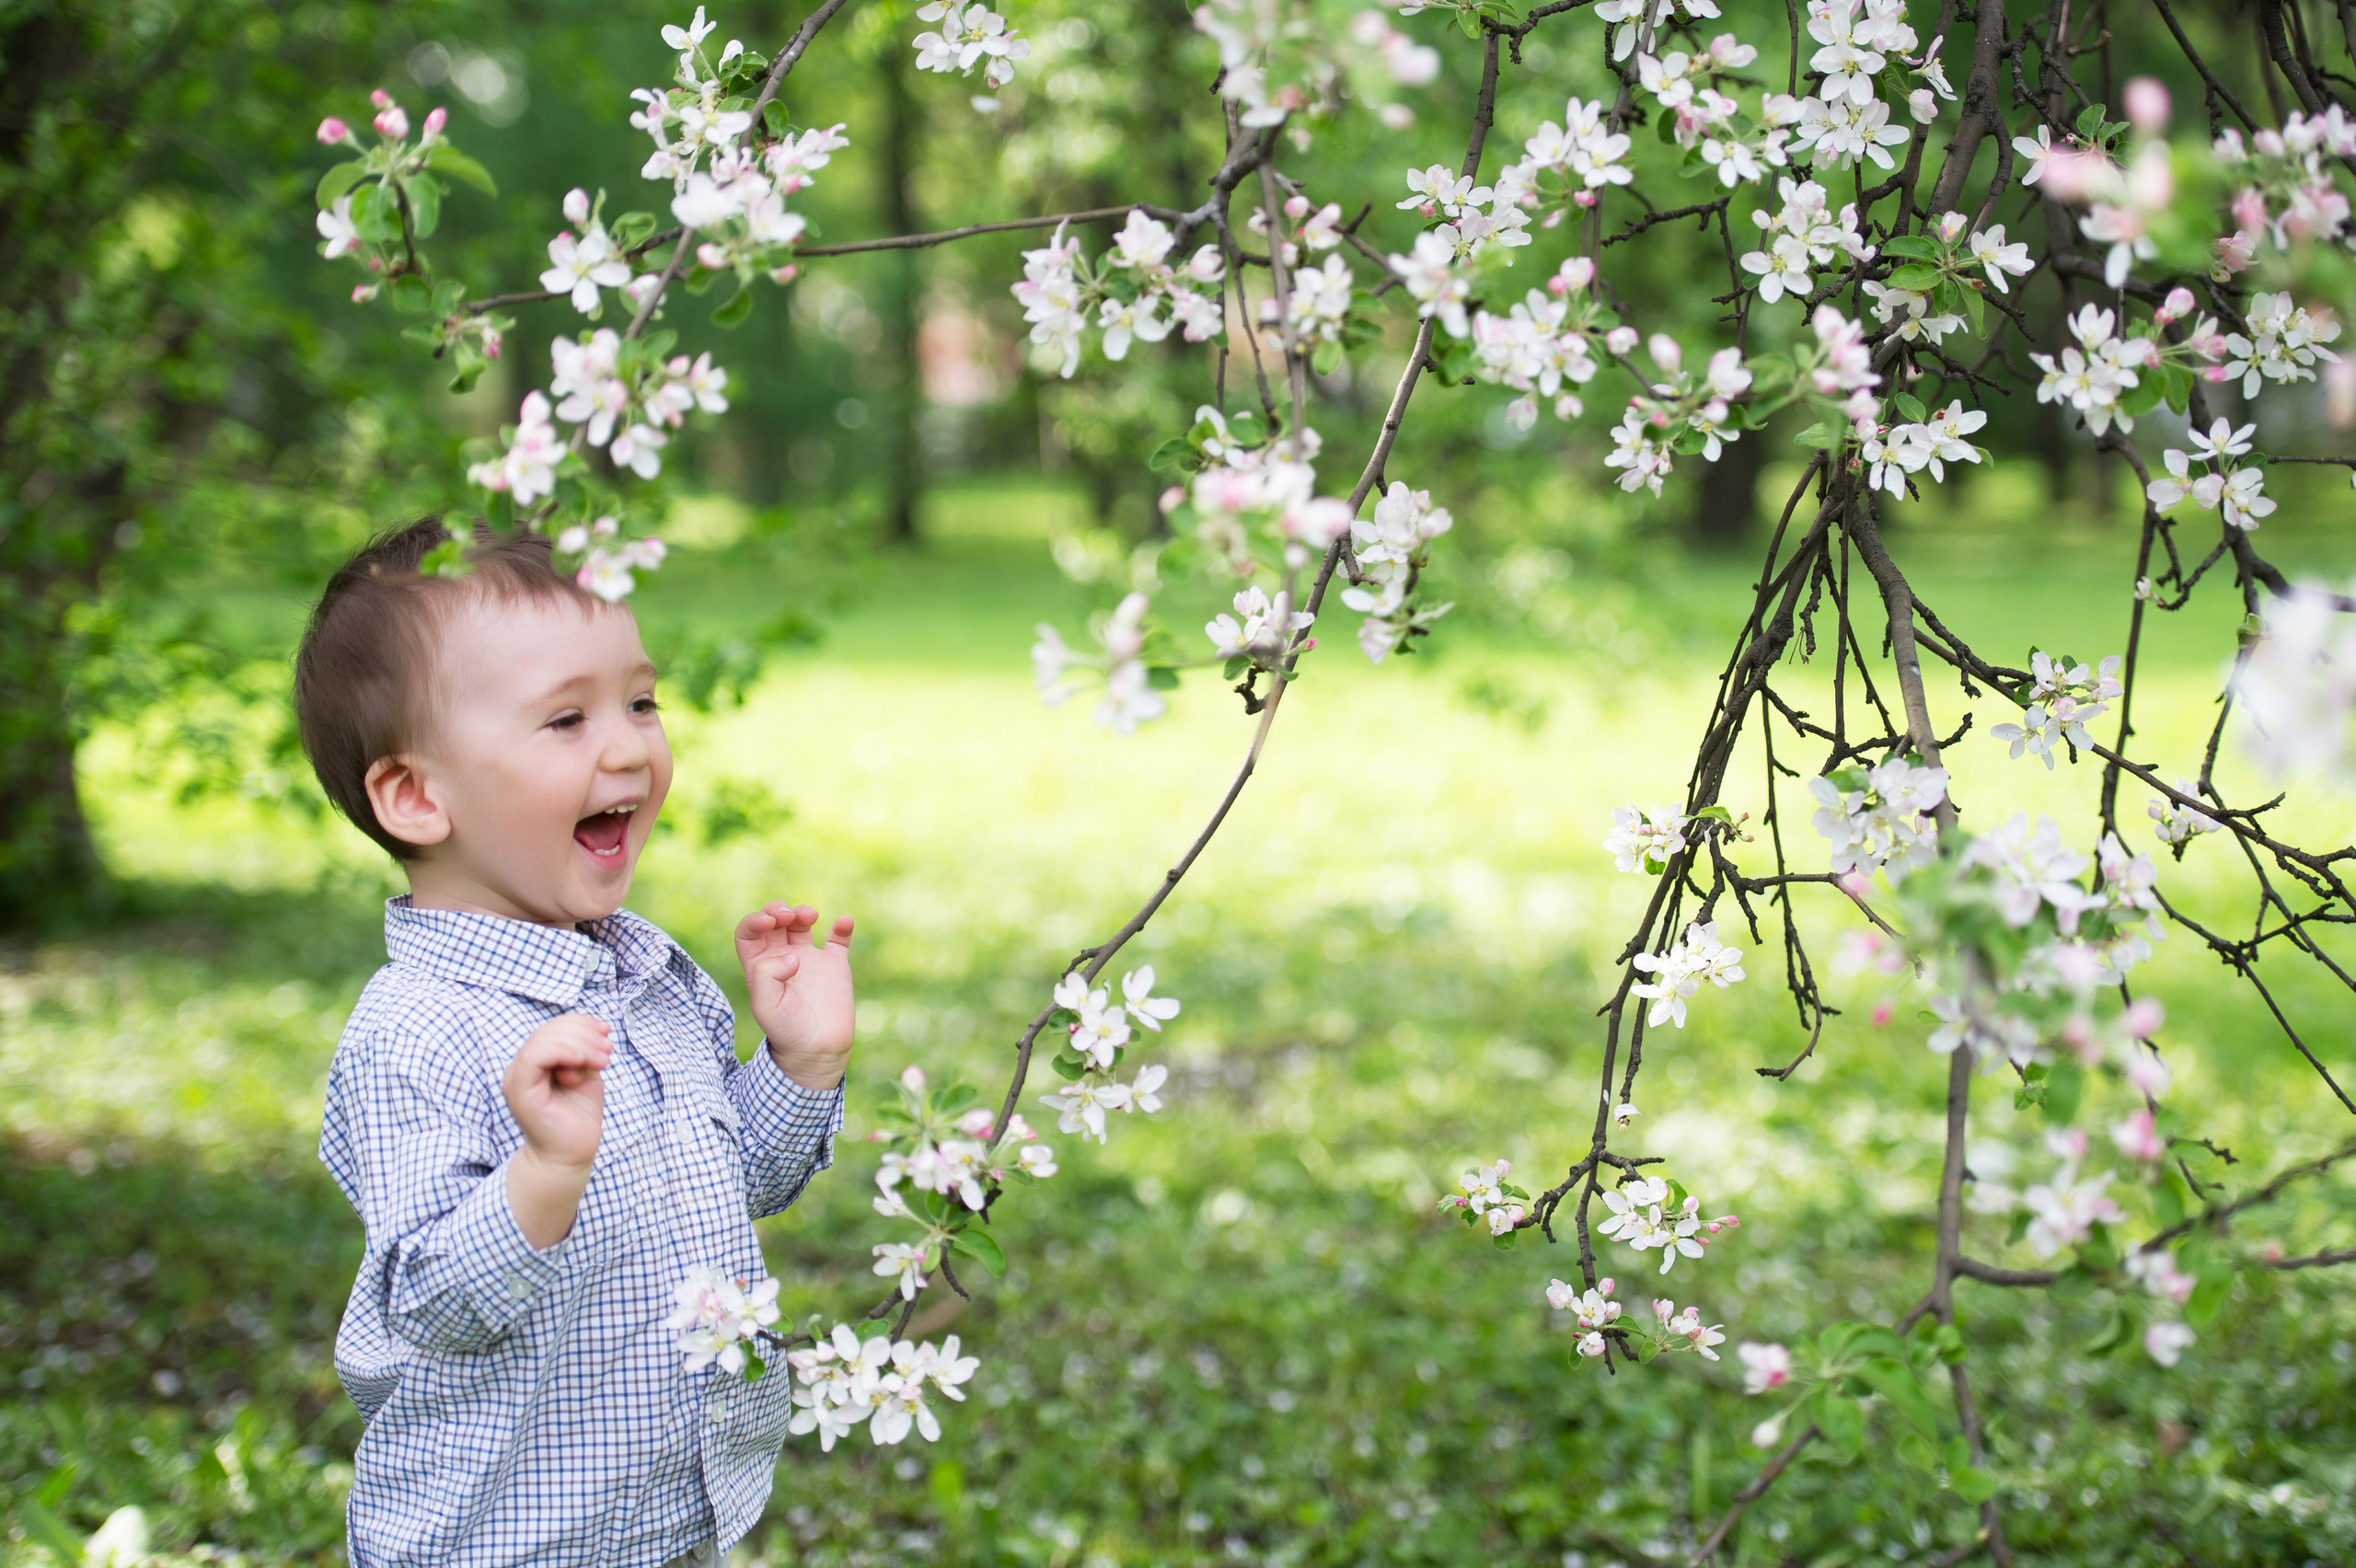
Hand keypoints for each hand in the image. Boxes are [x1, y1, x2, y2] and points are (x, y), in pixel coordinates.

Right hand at [502, 1014, 609, 1248]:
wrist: (569, 1155)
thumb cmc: (578, 1116)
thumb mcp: (586, 1075)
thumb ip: (584, 1052)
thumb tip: (597, 1029)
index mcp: (536, 1061)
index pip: (553, 1027)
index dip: (580, 1022)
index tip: (606, 1032)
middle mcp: (521, 1067)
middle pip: (549, 1030)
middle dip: (583, 1033)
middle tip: (607, 1050)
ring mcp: (517, 1078)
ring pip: (543, 1040)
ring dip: (579, 1043)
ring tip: (602, 1059)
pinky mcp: (519, 1090)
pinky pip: (535, 1057)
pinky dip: (561, 1051)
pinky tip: (582, 1061)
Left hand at [736, 901, 855, 1090]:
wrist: (817, 1050)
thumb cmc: (786, 1031)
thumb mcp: (765, 1006)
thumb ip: (767, 975)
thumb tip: (792, 957)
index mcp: (759, 966)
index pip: (748, 932)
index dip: (755, 920)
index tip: (768, 922)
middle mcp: (781, 959)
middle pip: (774, 922)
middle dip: (778, 910)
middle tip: (787, 916)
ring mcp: (809, 961)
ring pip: (801, 924)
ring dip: (802, 912)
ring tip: (809, 916)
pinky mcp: (834, 966)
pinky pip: (838, 940)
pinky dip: (842, 927)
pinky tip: (843, 922)